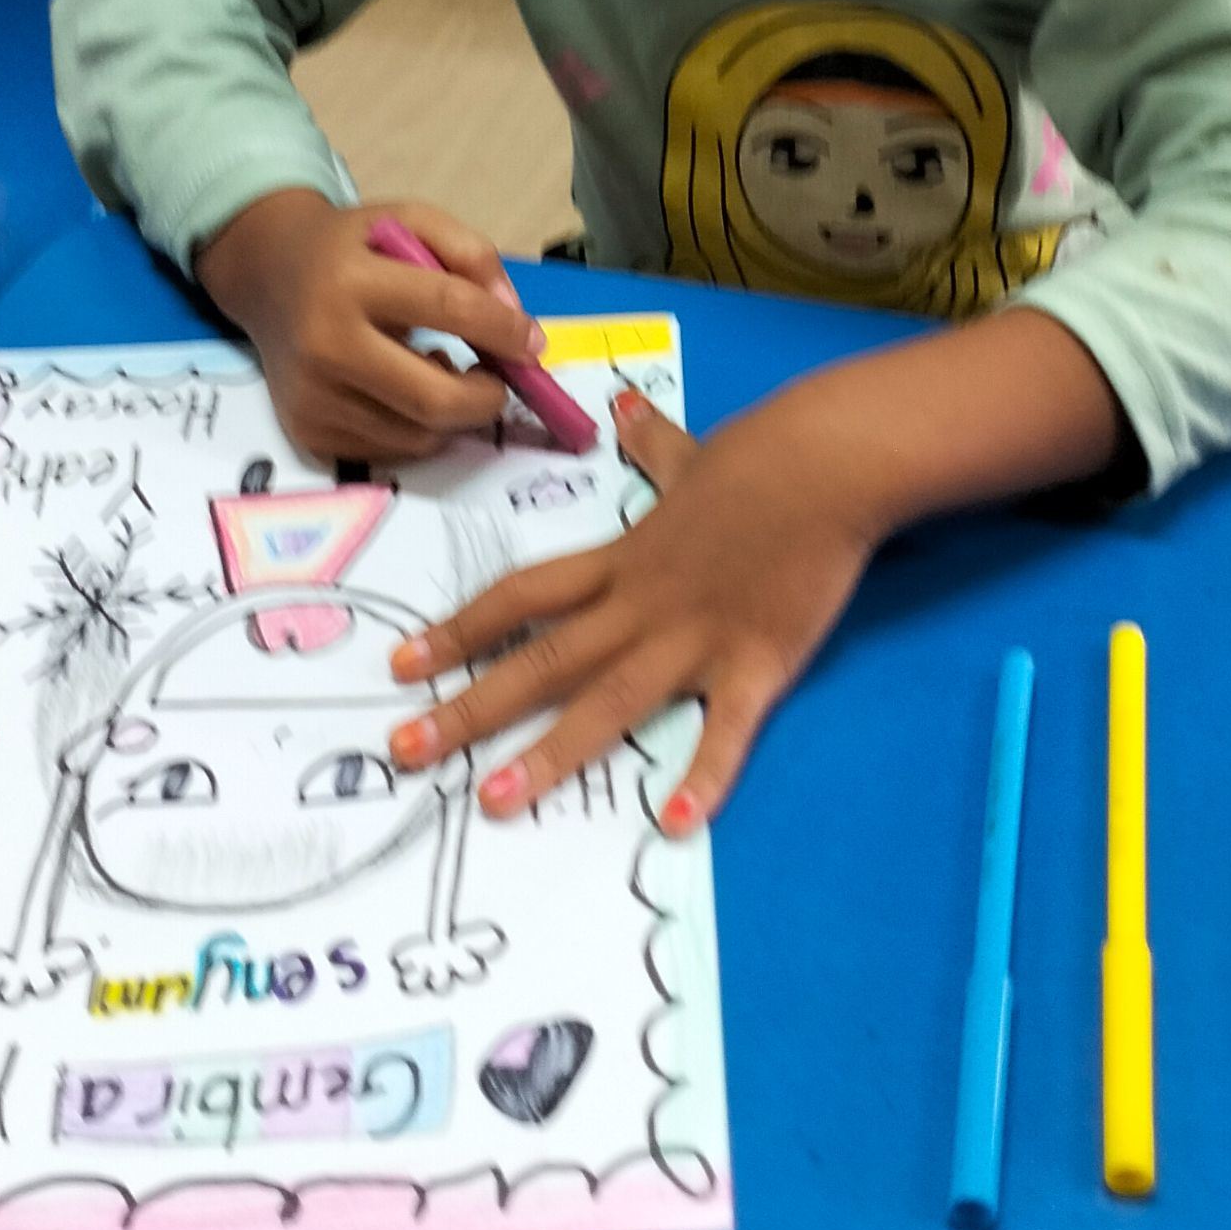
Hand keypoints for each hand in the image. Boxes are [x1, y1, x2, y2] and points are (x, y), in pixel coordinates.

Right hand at [196, 189, 542, 463]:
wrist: (267, 275)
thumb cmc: (352, 248)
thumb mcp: (410, 221)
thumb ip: (471, 254)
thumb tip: (515, 321)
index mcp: (351, 280)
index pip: (448, 308)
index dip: (504, 330)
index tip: (532, 342)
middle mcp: (324, 344)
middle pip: (434, 398)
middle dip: (487, 397)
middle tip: (501, 380)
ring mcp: (312, 397)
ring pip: (418, 435)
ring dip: (454, 414)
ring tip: (443, 372)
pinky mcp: (306, 433)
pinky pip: (389, 450)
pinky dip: (418, 429)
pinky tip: (406, 390)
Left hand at [387, 390, 894, 828]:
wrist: (827, 462)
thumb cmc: (762, 457)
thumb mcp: (691, 452)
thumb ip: (652, 445)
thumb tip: (625, 404)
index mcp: (622, 559)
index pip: (523, 597)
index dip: (460, 631)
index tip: (403, 665)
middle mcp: (641, 604)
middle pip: (543, 659)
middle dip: (472, 707)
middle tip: (406, 750)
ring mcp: (696, 637)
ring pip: (610, 701)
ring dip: (550, 754)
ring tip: (494, 803)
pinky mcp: (756, 662)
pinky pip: (724, 728)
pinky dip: (702, 776)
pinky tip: (673, 825)